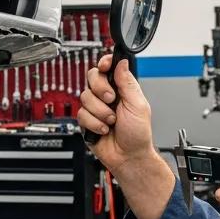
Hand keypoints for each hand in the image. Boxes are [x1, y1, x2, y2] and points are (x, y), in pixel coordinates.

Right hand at [78, 54, 154, 171]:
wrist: (128, 156)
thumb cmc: (138, 133)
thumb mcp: (138, 105)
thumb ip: (127, 82)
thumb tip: (122, 62)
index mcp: (121, 88)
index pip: (108, 68)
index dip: (104, 63)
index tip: (104, 66)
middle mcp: (107, 96)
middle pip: (92, 77)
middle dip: (100, 89)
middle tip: (112, 100)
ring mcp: (96, 108)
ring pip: (85, 97)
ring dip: (100, 112)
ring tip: (112, 121)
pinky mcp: (87, 121)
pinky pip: (81, 114)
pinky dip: (94, 123)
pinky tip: (104, 130)